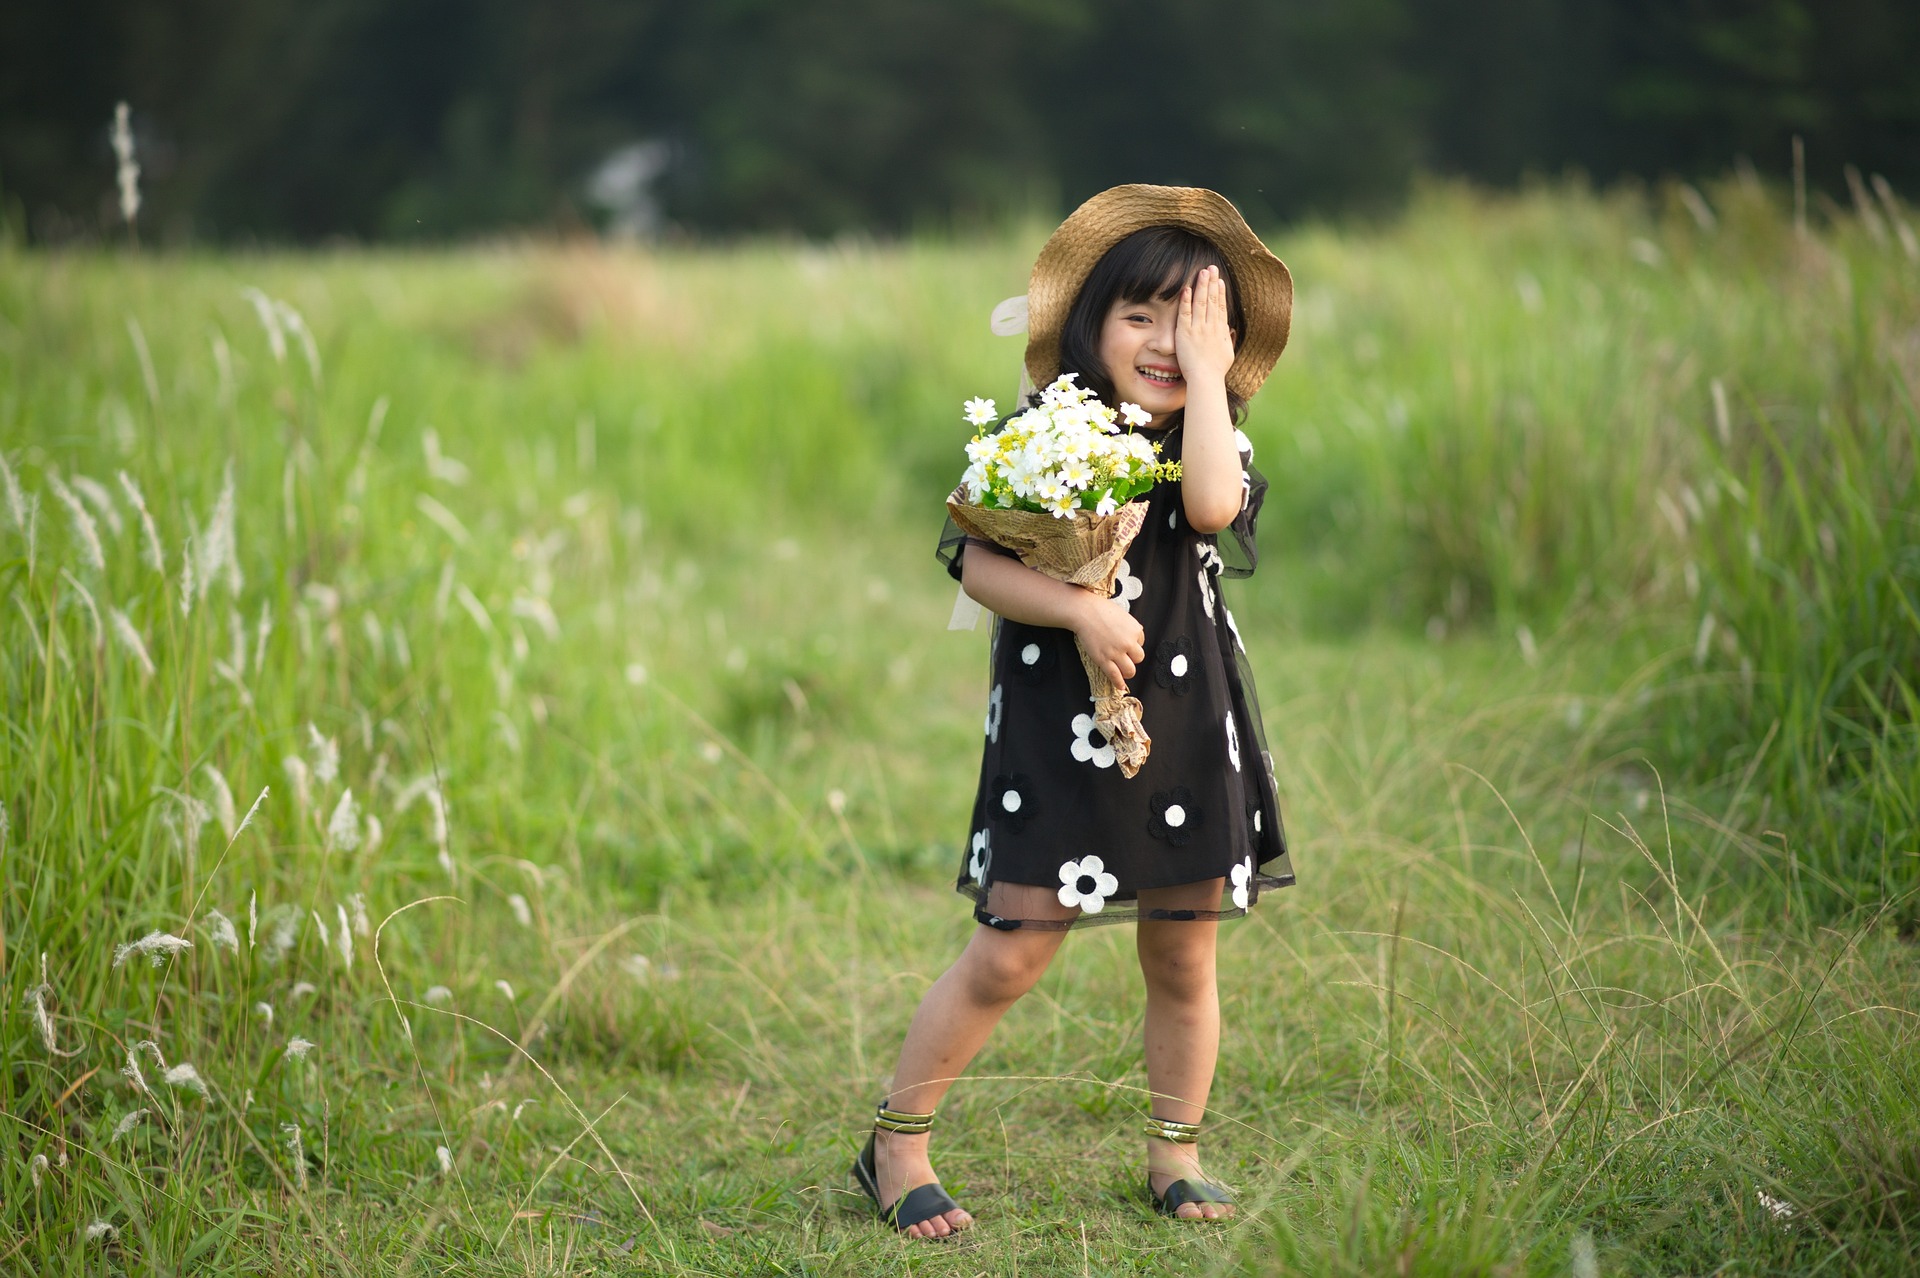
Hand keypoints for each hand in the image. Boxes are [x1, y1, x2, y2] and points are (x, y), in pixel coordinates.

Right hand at [1073, 593, 1146, 691]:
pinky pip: (1115, 676)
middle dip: (1132, 658)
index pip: (1141, 642)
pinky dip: (1118, 683)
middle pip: (1139, 658)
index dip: (1133, 643)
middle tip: (1125, 656)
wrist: (1084, 612)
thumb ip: (1129, 626)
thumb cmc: (1100, 609)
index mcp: (1135, 630)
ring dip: (1128, 672)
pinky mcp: (1104, 660)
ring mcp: (1116, 653)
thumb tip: (1134, 635)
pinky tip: (1120, 686)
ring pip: (1130, 670)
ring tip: (1124, 671)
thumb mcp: (1122, 614)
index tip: (1126, 642)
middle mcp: (1128, 643)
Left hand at [1175, 265, 1235, 387]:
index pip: (1221, 307)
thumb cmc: (1216, 371)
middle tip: (1212, 268)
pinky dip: (1186, 300)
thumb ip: (1226, 339)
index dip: (1220, 293)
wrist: (1206, 379)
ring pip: (1201, 302)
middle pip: (1212, 300)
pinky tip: (1187, 288)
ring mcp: (1198, 329)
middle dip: (1212, 283)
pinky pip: (1185, 313)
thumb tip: (1228, 330)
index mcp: (1220, 331)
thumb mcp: (1227, 353)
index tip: (1220, 281)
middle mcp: (1210, 327)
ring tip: (1202, 272)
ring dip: (1202, 286)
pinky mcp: (1185, 333)